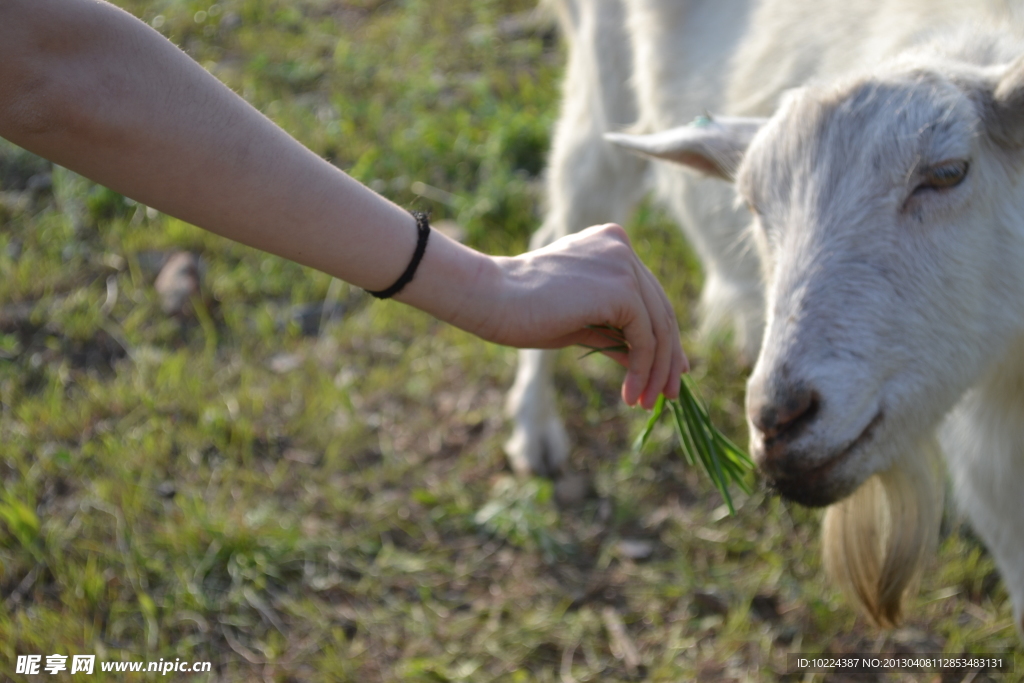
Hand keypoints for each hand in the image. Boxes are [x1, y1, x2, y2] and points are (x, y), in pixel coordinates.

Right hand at [482, 224, 687, 407]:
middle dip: (667, 358)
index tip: (668, 373)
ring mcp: (623, 264)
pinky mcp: (621, 288)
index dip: (663, 338)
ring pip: (658, 327)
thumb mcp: (580, 322)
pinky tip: (630, 394)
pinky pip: (645, 337)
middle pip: (660, 310)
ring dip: (656, 372)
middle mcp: (621, 247)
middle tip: (666, 395)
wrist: (490, 298)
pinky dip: (642, 370)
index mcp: (610, 244)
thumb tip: (647, 361)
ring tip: (646, 403)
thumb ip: (615, 332)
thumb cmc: (521, 310)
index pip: (649, 296)